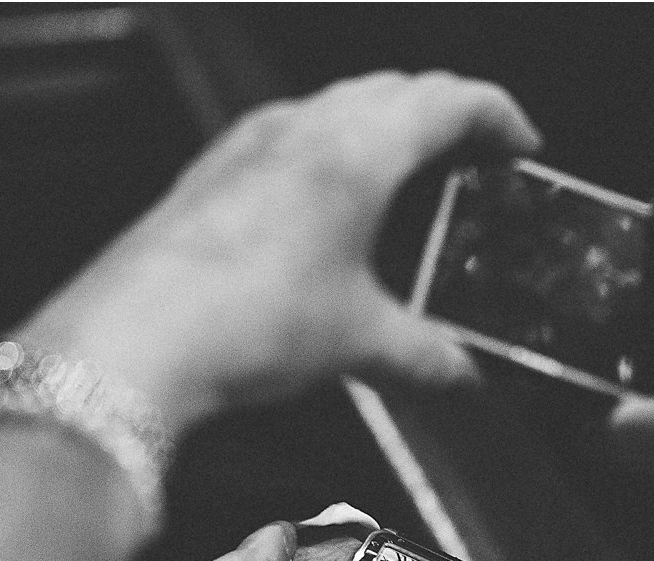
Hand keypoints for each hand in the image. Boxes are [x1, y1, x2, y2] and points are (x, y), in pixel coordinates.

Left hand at [15, 72, 541, 429]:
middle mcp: (301, 128)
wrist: (133, 340)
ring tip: (402, 184)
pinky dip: (322, 160)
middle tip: (469, 159)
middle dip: (438, 117)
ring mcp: (246, 146)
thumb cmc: (247, 321)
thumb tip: (459, 374)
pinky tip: (322, 217)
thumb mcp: (357, 344)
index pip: (448, 99)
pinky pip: (282, 145)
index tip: (520, 141)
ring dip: (377, 132)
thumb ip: (422, 356)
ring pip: (331, 111)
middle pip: (390, 92)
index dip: (496, 114)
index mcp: (357, 149)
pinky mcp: (207, 177)